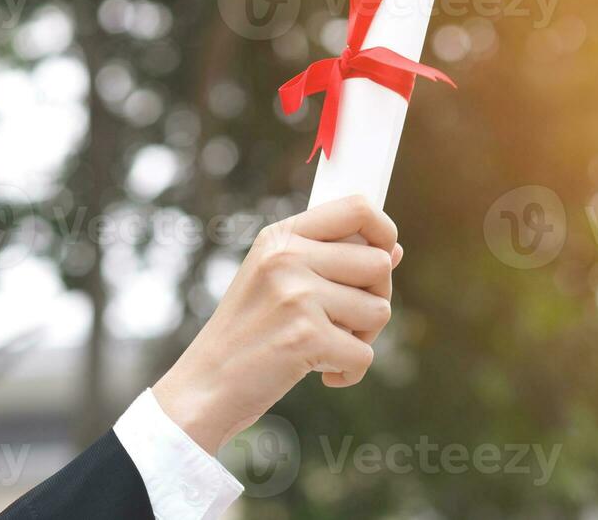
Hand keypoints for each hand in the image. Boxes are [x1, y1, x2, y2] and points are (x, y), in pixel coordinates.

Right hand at [153, 196, 402, 452]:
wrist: (203, 388)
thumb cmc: (248, 335)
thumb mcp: (278, 281)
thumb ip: (333, 260)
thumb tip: (394, 250)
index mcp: (282, 236)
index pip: (358, 207)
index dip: (385, 230)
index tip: (386, 254)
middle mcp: (288, 258)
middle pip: (379, 263)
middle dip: (375, 298)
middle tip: (345, 322)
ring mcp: (296, 295)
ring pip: (379, 309)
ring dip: (362, 338)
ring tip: (326, 347)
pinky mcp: (306, 337)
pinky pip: (364, 354)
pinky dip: (350, 372)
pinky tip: (323, 374)